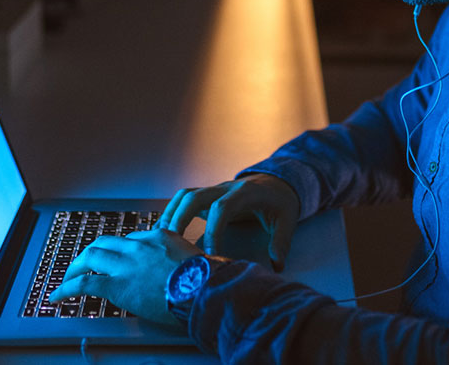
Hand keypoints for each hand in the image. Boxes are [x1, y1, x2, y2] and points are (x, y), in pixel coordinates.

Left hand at [48, 228, 200, 325]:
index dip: (120, 253)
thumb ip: (187, 259)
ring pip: (90, 257)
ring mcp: (126, 264)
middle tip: (82, 265)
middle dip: (90, 254)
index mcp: (159, 237)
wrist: (204, 289)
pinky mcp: (117, 285)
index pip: (131, 241)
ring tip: (66, 278)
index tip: (116, 262)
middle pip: (105, 243)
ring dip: (74, 267)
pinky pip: (83, 283)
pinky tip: (57, 296)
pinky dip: (65, 289)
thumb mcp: (200, 258)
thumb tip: (192, 268)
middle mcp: (138, 246)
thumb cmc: (208, 280)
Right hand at [158, 173, 299, 270]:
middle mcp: (225, 188)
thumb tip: (276, 265)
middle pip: (194, 197)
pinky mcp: (207, 196)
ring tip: (161, 240)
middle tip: (172, 246)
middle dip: (180, 219)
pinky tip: (162, 232)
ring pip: (184, 196)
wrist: (277, 182)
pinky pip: (183, 200)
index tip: (209, 255)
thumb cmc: (280, 202)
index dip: (212, 231)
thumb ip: (281, 242)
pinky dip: (171, 214)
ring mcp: (213, 190)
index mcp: (245, 193)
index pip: (222, 208)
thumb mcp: (287, 220)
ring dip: (171, 215)